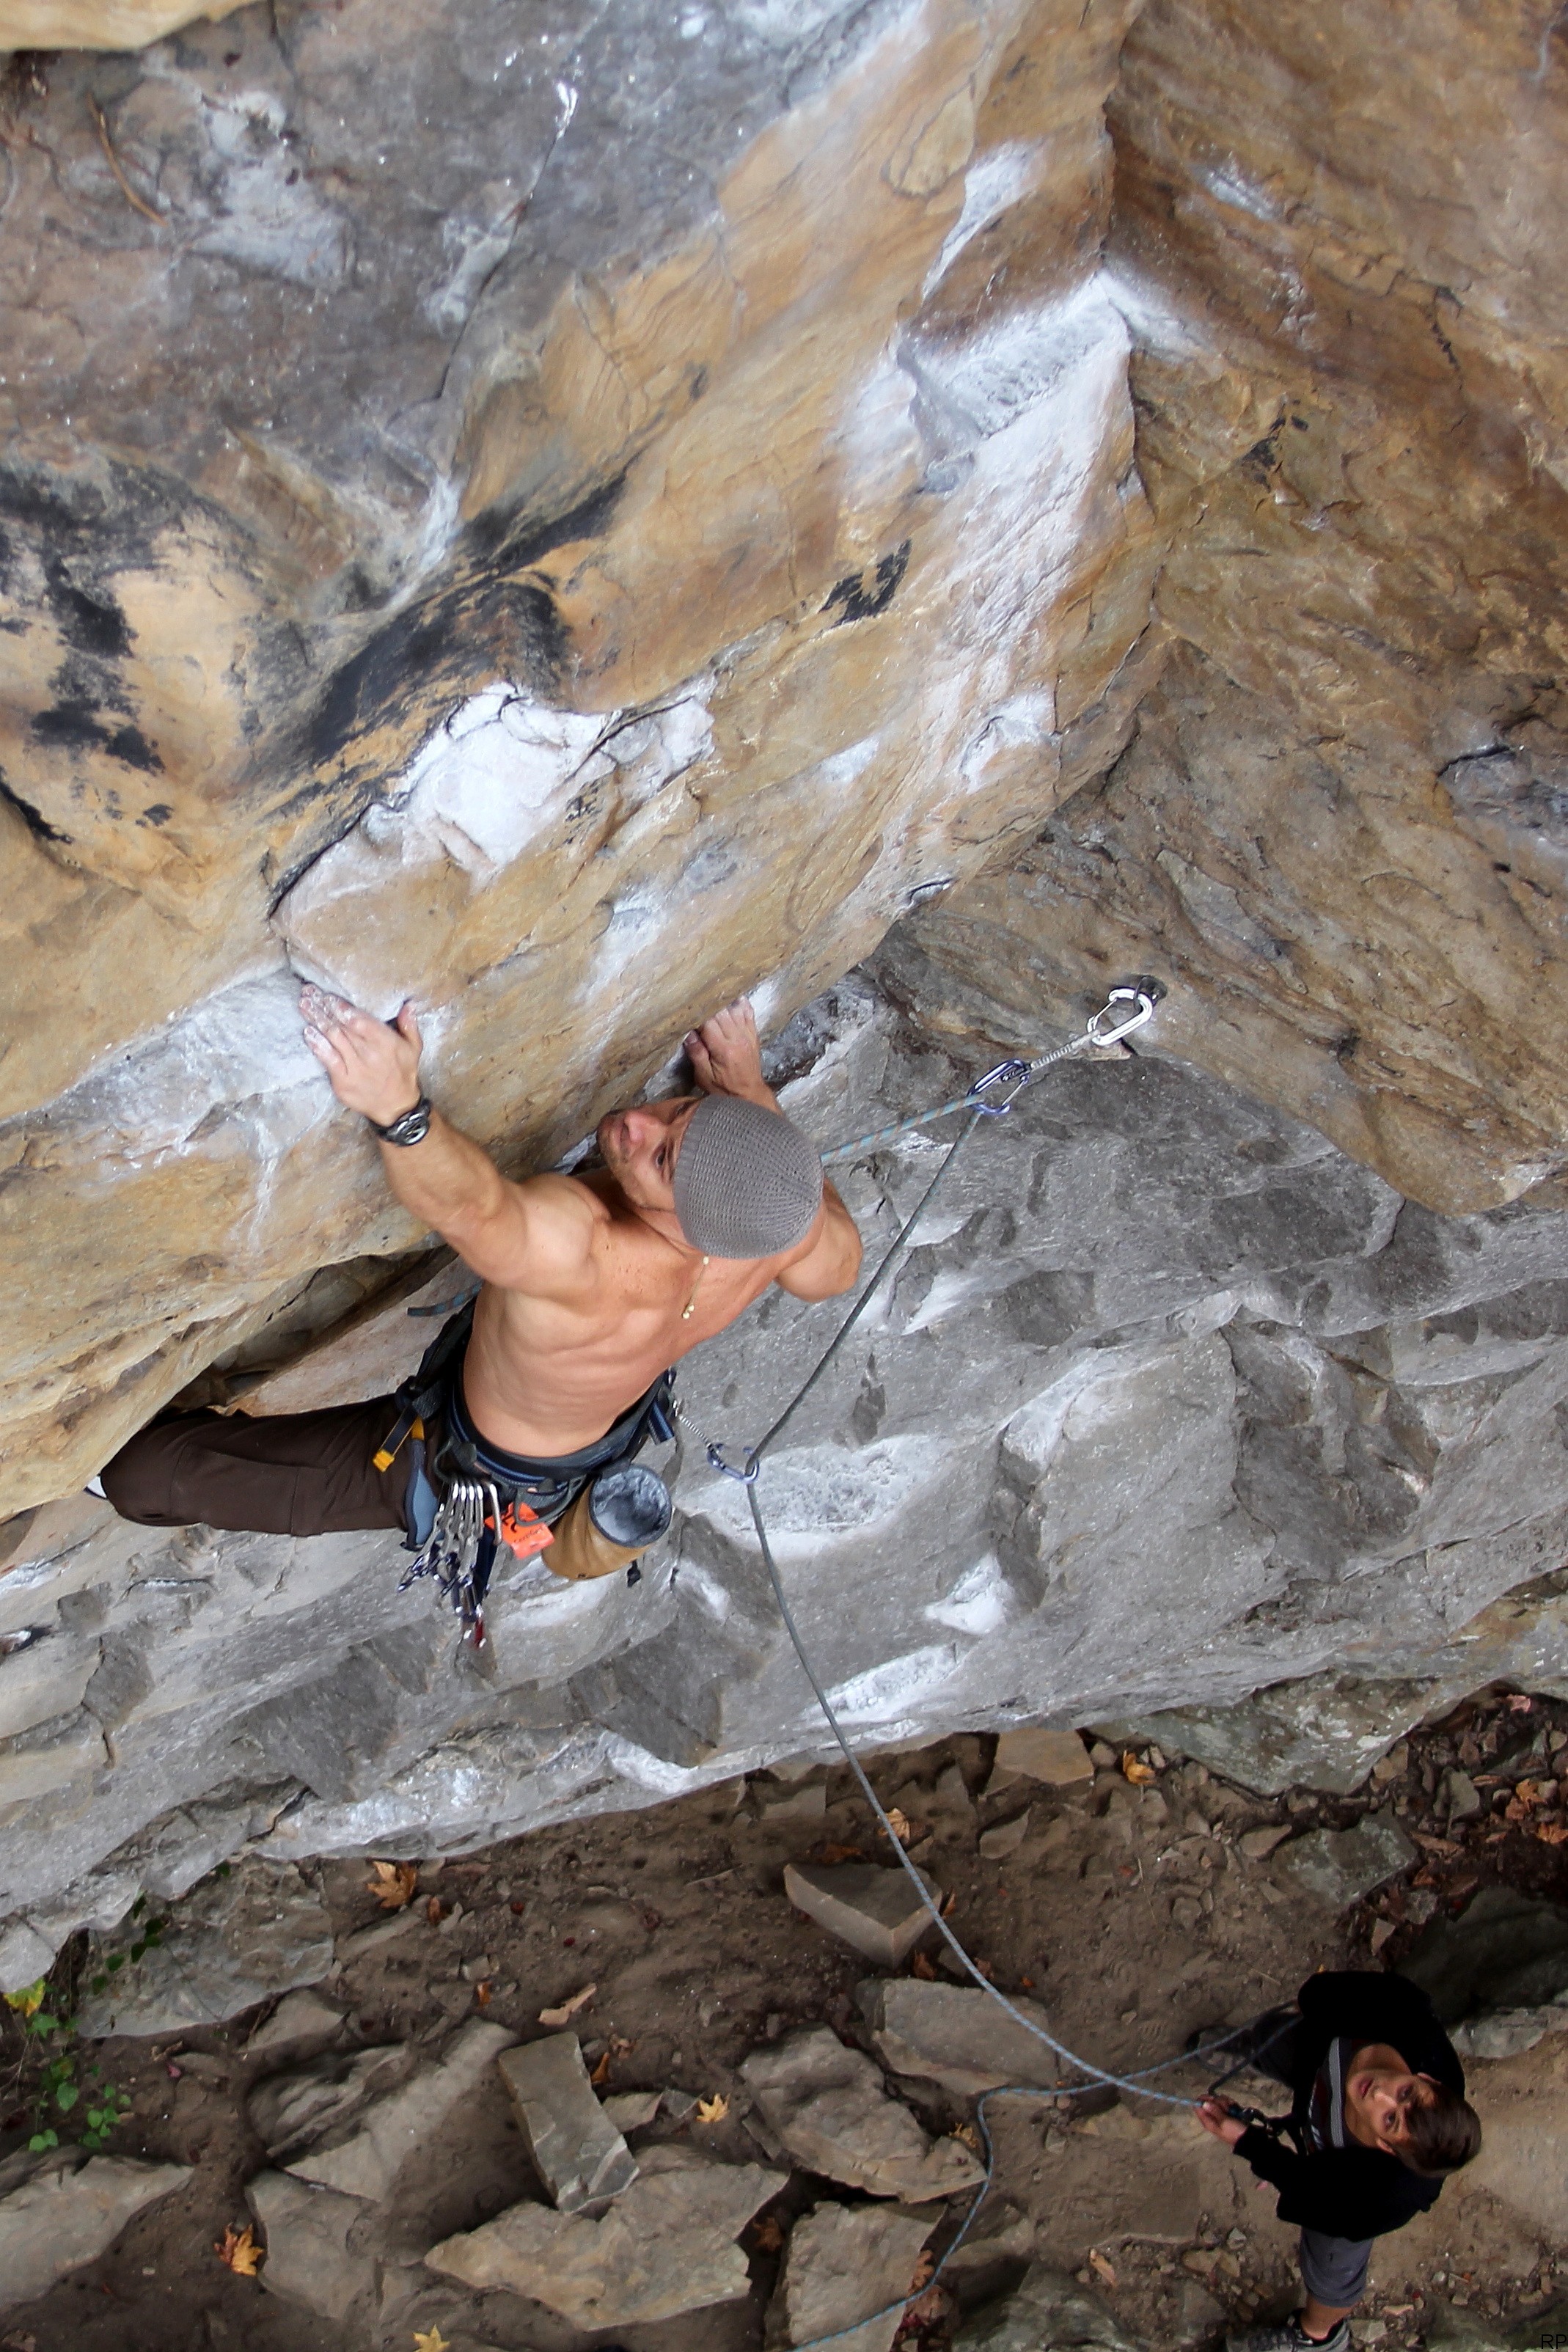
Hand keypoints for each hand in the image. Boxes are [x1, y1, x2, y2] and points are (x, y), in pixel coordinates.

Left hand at [302, 985, 422, 1125]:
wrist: (396, 1106)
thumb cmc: (403, 1073)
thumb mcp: (413, 1048)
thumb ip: (409, 1025)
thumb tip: (410, 1004)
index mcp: (385, 1042)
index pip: (359, 1020)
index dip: (342, 1007)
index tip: (328, 996)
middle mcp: (369, 1053)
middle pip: (342, 1026)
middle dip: (323, 1008)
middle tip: (309, 993)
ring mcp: (354, 1068)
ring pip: (332, 1038)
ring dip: (316, 1020)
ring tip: (304, 1005)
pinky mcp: (343, 1081)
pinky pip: (327, 1059)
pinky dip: (317, 1045)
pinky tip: (308, 1032)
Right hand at [684, 999, 766, 1102]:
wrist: (749, 1094)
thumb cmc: (723, 1088)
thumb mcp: (704, 1076)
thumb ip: (696, 1053)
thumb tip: (688, 1034)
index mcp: (723, 1049)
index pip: (708, 1022)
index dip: (696, 1015)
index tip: (687, 1012)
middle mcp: (737, 1038)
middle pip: (720, 1012)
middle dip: (707, 1007)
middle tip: (696, 1005)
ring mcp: (747, 1035)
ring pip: (733, 1009)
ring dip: (721, 1004)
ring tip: (710, 1000)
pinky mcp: (753, 1035)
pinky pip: (748, 1013)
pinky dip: (740, 1004)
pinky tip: (732, 999)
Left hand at [1196, 2097, 1247, 2147]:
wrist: (1248, 2137)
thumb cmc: (1234, 2131)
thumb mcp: (1224, 2122)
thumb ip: (1214, 2111)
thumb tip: (1203, 2103)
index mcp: (1208, 2121)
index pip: (1198, 2107)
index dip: (1203, 2100)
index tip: (1212, 2099)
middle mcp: (1212, 2116)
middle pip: (1209, 2101)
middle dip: (1218, 2101)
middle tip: (1225, 2108)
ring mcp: (1220, 2113)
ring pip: (1218, 2100)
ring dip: (1225, 2102)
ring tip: (1231, 2109)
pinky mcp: (1228, 2111)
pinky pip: (1226, 2102)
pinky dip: (1230, 2103)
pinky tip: (1235, 2107)